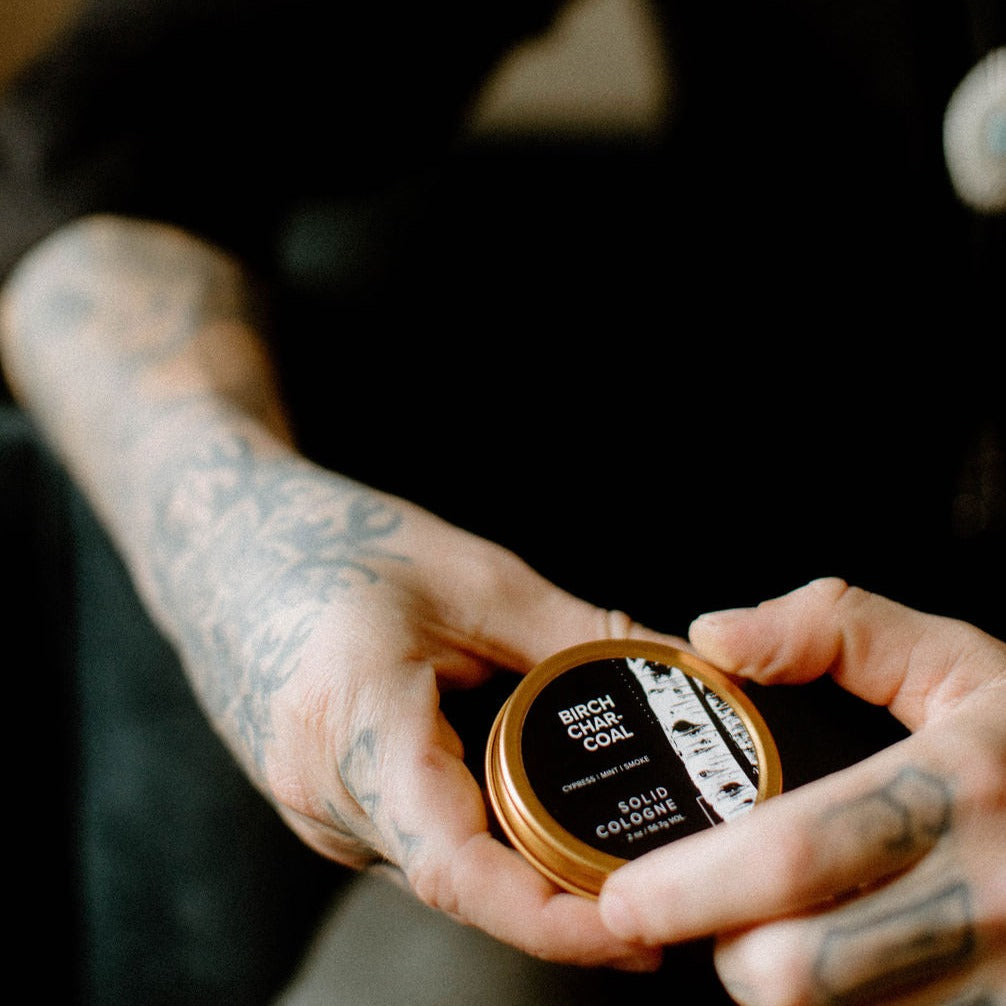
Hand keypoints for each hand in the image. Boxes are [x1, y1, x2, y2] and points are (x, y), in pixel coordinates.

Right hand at [0, 215, 668, 970]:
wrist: (222, 541)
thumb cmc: (335, 543)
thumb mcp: (473, 578)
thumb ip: (577, 631)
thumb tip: (675, 667)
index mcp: (355, 730)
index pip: (460, 872)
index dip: (556, 919)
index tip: (641, 928)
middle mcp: (325, 794)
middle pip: (464, 885)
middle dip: (564, 900)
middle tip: (663, 883)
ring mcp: (316, 806)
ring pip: (441, 870)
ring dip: (526, 870)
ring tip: (613, 846)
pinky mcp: (324, 797)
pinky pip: (415, 840)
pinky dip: (483, 839)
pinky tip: (532, 809)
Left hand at [598, 578, 1005, 1002]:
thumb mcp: (956, 660)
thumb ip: (832, 628)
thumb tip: (714, 637)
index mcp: (961, 786)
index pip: (796, 852)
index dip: (693, 884)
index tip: (627, 896)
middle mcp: (992, 897)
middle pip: (802, 969)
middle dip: (724, 952)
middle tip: (695, 917)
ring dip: (779, 991)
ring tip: (771, 936)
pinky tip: (838, 967)